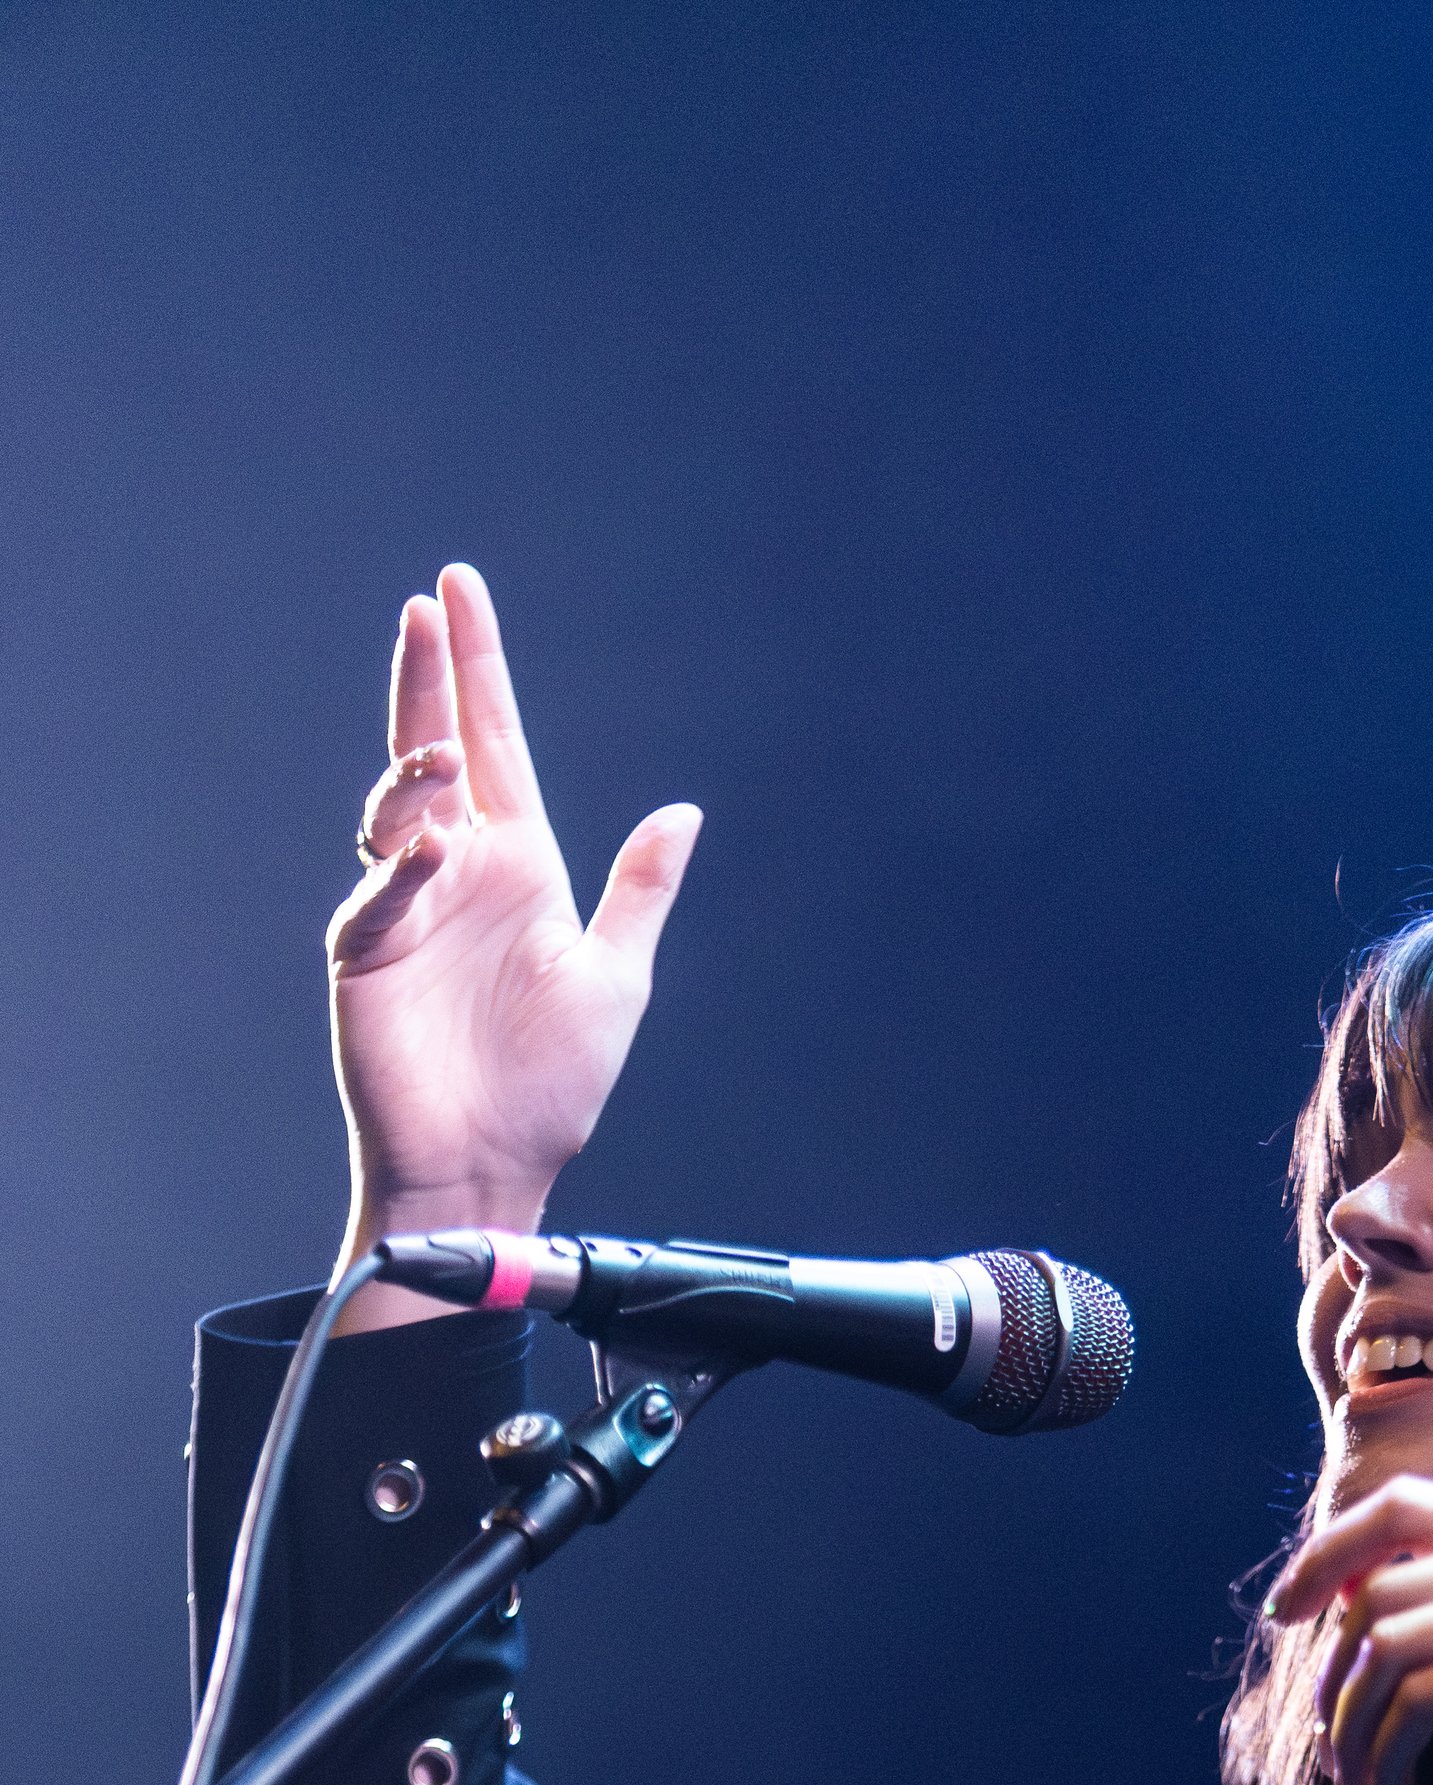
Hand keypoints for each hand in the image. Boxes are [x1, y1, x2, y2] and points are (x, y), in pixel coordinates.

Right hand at [328, 563, 700, 1296]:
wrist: (493, 1165)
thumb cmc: (551, 1087)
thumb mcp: (615, 978)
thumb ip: (640, 891)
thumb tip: (684, 812)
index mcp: (520, 866)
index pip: (497, 745)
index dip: (478, 669)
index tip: (457, 590)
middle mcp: (457, 871)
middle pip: (435, 749)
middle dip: (430, 674)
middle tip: (428, 603)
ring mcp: (405, 905)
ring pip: (398, 807)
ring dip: (416, 770)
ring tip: (442, 753)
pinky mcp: (366, 951)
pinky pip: (378, 891)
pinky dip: (399, 864)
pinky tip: (427, 849)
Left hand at [1266, 1473, 1432, 1784]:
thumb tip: (1341, 1593)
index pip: (1406, 1506)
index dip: (1330, 1550)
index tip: (1283, 1609)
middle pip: (1382, 1591)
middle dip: (1334, 1681)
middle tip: (1331, 1752)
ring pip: (1387, 1646)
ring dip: (1351, 1731)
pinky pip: (1420, 1697)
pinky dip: (1384, 1752)